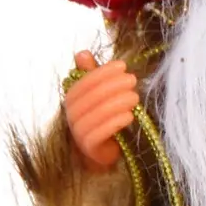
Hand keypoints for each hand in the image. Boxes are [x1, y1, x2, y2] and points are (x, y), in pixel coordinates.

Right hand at [64, 50, 140, 170]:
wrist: (105, 152)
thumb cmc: (103, 119)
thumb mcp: (101, 94)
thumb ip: (93, 75)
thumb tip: (82, 53)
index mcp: (72, 99)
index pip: (84, 82)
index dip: (103, 72)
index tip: (123, 66)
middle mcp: (71, 115)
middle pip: (89, 97)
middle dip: (112, 86)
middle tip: (133, 81)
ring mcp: (78, 133)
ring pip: (94, 115)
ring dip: (116, 104)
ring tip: (134, 98)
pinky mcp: (88, 149)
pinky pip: (98, 134)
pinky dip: (114, 124)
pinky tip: (129, 117)